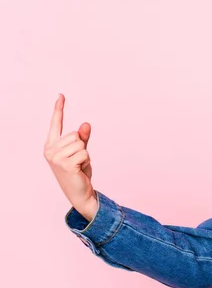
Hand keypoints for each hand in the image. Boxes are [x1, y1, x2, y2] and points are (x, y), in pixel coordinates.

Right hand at [44, 94, 96, 219]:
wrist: (79, 192)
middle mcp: (50, 150)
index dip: (59, 109)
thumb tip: (86, 124)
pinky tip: (80, 170)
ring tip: (79, 165)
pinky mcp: (65, 164)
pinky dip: (86, 160)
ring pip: (80, 143)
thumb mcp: (80, 152)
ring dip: (85, 154)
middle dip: (82, 146)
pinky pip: (84, 153)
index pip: (56, 124)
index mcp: (51, 145)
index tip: (61, 95)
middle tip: (78, 161)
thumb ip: (82, 138)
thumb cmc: (78, 172)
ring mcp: (56, 157)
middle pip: (75, 134)